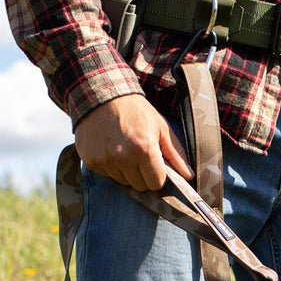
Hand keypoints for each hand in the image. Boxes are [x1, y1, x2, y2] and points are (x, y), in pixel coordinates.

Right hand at [74, 94, 191, 190]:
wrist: (103, 95)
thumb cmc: (136, 111)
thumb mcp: (160, 128)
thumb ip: (175, 154)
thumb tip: (189, 175)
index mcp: (144, 149)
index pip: (156, 183)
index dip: (158, 176)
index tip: (155, 166)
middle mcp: (123, 157)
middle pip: (140, 186)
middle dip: (143, 176)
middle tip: (139, 156)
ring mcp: (105, 160)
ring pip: (123, 182)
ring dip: (127, 172)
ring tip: (125, 150)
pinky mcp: (91, 160)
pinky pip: (107, 176)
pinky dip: (112, 167)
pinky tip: (111, 149)